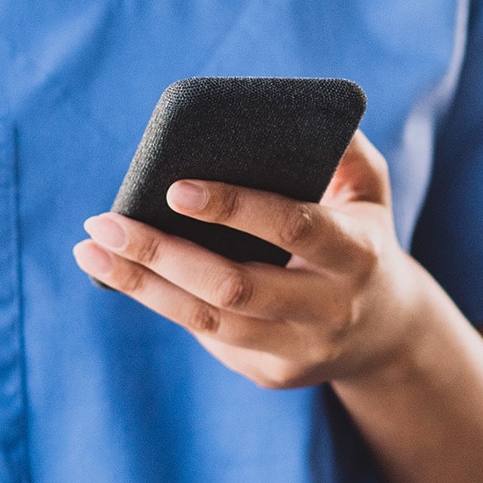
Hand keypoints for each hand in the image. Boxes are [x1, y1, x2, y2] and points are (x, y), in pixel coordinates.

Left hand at [73, 131, 427, 389]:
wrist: (390, 334)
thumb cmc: (364, 241)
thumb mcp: (370, 193)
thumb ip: (345, 149)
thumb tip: (297, 108)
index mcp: (359, 253)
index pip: (294, 227)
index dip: (234, 208)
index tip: (174, 187)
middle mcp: (332, 308)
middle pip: (236, 287)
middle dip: (162, 254)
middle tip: (104, 222)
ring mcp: (302, 349)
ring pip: (209, 322)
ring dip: (143, 286)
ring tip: (92, 251)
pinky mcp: (273, 374)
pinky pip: (209, 339)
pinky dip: (165, 303)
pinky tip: (128, 276)